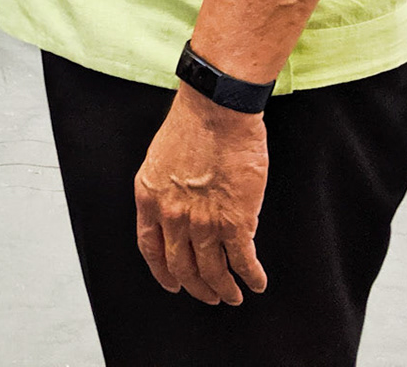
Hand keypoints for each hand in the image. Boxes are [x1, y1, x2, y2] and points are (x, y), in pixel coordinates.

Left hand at [134, 87, 269, 305]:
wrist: (216, 110)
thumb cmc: (192, 125)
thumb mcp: (160, 160)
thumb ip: (166, 191)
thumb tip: (178, 212)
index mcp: (149, 198)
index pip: (151, 248)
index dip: (162, 272)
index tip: (172, 284)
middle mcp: (172, 216)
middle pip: (182, 267)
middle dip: (197, 287)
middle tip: (209, 295)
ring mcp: (203, 222)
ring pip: (213, 271)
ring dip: (224, 289)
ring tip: (233, 296)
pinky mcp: (236, 221)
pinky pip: (242, 260)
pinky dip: (250, 276)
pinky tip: (256, 282)